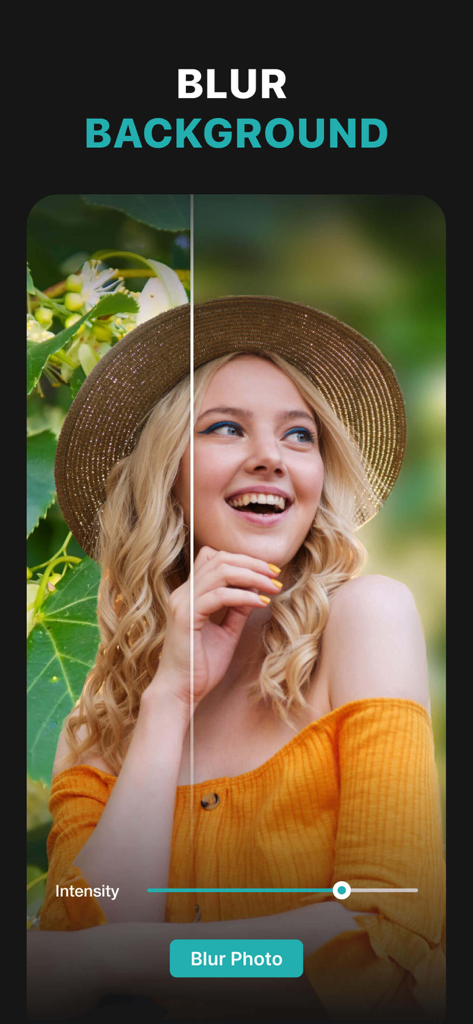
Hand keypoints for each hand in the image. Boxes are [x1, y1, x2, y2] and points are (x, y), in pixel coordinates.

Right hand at [148, 547, 281, 711]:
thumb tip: (256, 590)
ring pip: (220, 571)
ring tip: (273, 587)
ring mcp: (182, 602)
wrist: (181, 692)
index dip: (243, 560)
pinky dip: (243, 596)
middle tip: (276, 574)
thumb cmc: (201, 666)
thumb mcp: (226, 633)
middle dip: (252, 563)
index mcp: (189, 594)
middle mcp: (183, 593)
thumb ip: (237, 610)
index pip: (214, 558)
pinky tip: (260, 603)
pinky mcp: (185, 616)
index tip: (269, 572)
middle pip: (219, 558)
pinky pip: (219, 595)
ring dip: (252, 576)